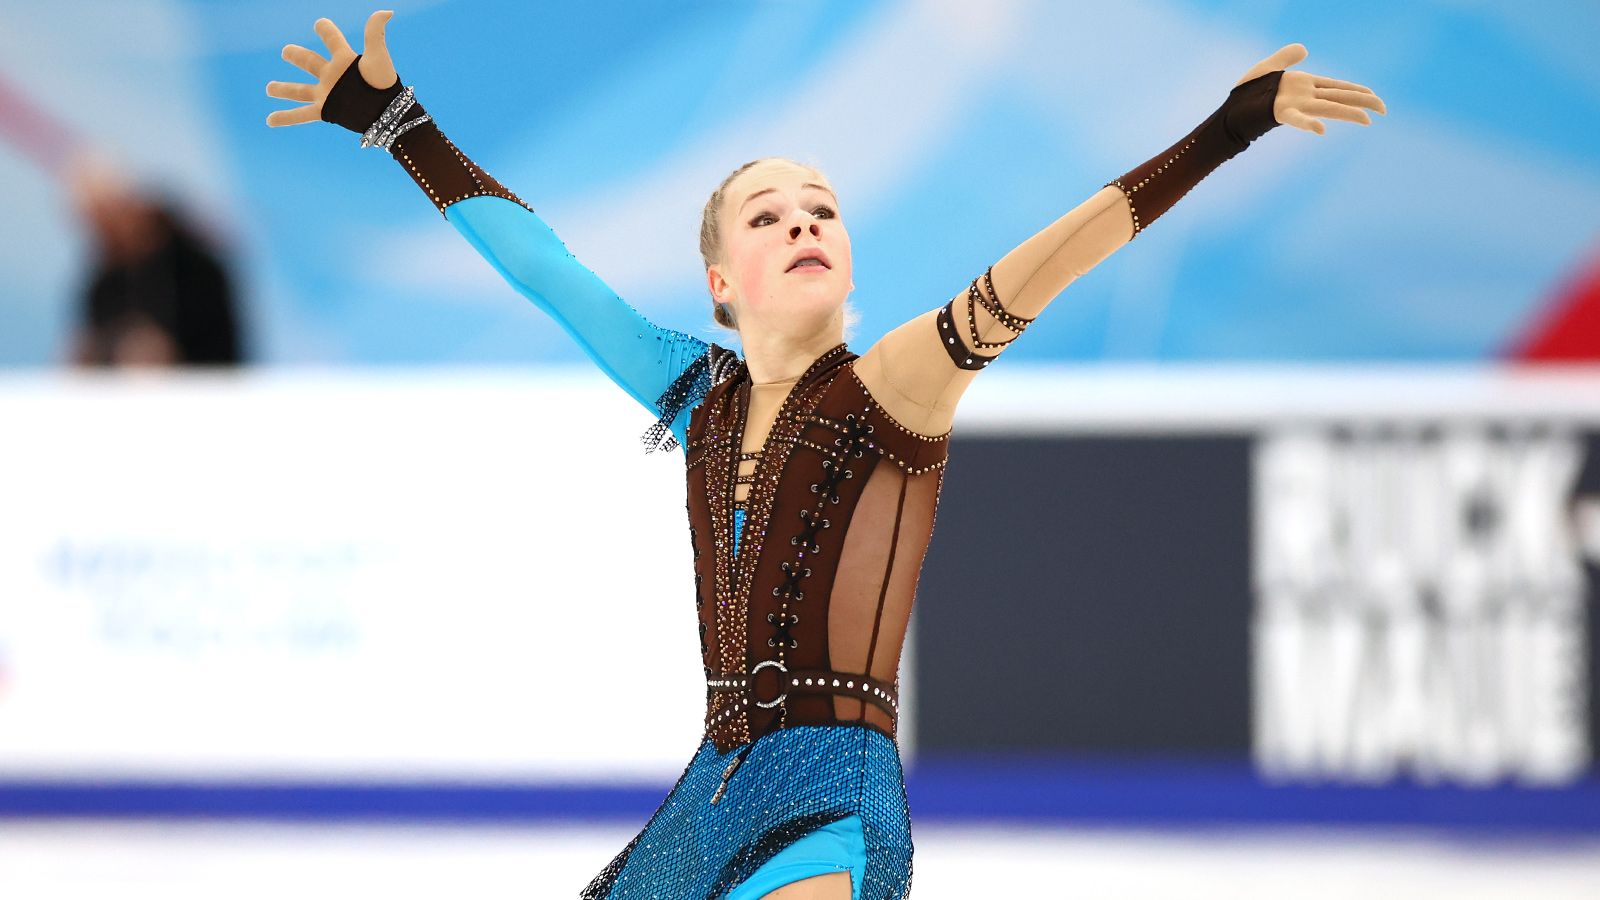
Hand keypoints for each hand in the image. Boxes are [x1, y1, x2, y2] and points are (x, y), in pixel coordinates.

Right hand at [265, 11, 397, 126]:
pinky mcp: (326, 110)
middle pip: (309, 62)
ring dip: (284, 89)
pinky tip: (270, 120)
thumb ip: (375, 33)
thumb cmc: (384, 84)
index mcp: (344, 60)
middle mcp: (333, 75)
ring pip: (300, 90)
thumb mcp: (378, 56)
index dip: (326, 30)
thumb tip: (387, 11)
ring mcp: (327, 93)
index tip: (320, 25)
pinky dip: (285, 118)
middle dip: (297, 56)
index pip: (332, 39)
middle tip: (285, 51)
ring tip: (269, 88)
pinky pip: (301, 115)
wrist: (387, 113)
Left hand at [1234, 43, 1386, 135]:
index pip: (1337, 87)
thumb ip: (1286, 56)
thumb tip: (1304, 48)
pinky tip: (1320, 129)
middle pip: (1339, 98)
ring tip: (1368, 119)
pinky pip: (1296, 118)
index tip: (1375, 96)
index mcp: (1304, 85)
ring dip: (1348, 113)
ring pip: (1327, 108)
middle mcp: (1304, 96)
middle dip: (1362, 102)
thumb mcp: (1268, 68)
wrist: (1228, 111)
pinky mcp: (1279, 113)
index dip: (1356, 91)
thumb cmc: (1246, 93)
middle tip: (1385, 110)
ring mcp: (1294, 105)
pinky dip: (1307, 123)